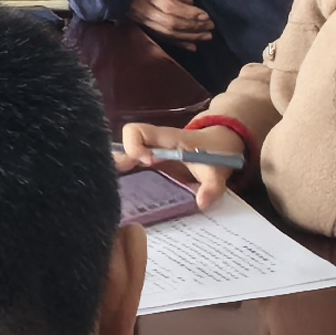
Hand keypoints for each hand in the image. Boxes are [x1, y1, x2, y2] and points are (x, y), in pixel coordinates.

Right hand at [115, 124, 236, 207]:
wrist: (220, 145)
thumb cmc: (216, 152)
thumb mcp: (217, 170)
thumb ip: (212, 186)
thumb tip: (201, 203)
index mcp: (163, 139)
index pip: (134, 131)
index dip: (134, 146)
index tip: (149, 163)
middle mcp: (149, 146)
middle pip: (119, 148)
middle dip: (116, 167)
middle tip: (124, 186)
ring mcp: (147, 157)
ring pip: (120, 161)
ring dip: (116, 177)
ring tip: (120, 195)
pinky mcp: (148, 168)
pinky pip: (129, 172)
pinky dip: (124, 183)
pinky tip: (127, 199)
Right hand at [127, 0, 213, 41]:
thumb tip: (190, 3)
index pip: (171, 8)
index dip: (190, 14)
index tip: (206, 16)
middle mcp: (144, 11)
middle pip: (171, 24)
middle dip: (193, 27)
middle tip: (210, 28)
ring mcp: (142, 23)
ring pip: (168, 34)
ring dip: (189, 37)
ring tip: (206, 37)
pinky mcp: (142, 29)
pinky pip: (162, 39)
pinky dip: (178, 44)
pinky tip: (192, 47)